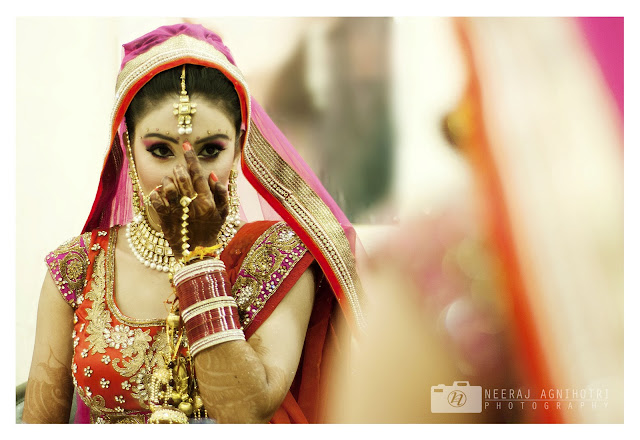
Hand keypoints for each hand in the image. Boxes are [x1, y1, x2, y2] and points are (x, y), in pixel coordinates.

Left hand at [149, 143, 227, 257]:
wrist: (198, 255)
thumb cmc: (211, 232)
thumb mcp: (223, 214)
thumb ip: (220, 194)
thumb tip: (211, 175)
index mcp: (206, 202)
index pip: (198, 174)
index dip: (191, 158)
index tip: (185, 144)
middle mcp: (191, 205)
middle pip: (182, 178)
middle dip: (178, 169)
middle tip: (178, 168)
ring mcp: (177, 212)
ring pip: (168, 187)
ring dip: (167, 180)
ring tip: (169, 180)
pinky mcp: (165, 219)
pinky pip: (156, 201)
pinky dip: (155, 194)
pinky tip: (158, 192)